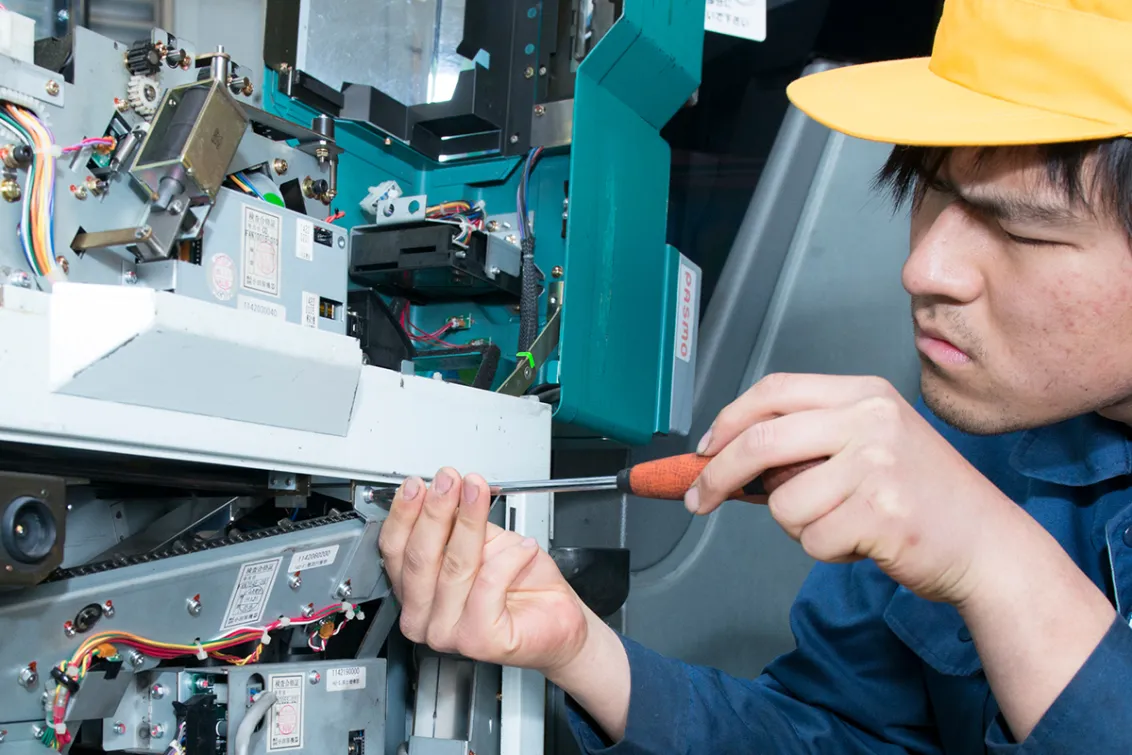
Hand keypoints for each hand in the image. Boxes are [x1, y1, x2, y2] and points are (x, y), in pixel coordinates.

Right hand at [377, 468, 589, 674]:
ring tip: (481, 494)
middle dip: (436, 511)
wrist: (558, 617)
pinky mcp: (479, 639)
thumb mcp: (483, 542)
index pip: (395, 551)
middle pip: (420, 557)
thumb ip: (455, 525)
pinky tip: (524, 546)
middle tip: (449, 480)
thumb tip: (439, 490)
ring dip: (471, 522)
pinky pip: (489, 584)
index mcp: (415, 593)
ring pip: (455, 566)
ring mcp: (448, 633)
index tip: (419, 484)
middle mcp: (423, 617)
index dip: (406, 514)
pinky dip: (509, 558)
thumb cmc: (521, 583)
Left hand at [692, 373, 1022, 605]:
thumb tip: (728, 460)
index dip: (729, 419)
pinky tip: (865, 542)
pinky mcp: (880, 512)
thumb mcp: (872, 446)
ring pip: (783, 503)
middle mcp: (870, 420)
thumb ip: (809, 444)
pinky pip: (813, 539)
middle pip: (761, 441)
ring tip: (846, 522)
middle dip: (717, 475)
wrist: (991, 545)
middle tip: (699, 500)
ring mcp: (877, 464)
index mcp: (864, 394)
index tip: (704, 449)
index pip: (775, 391)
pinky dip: (828, 550)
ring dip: (800, 526)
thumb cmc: (925, 499)